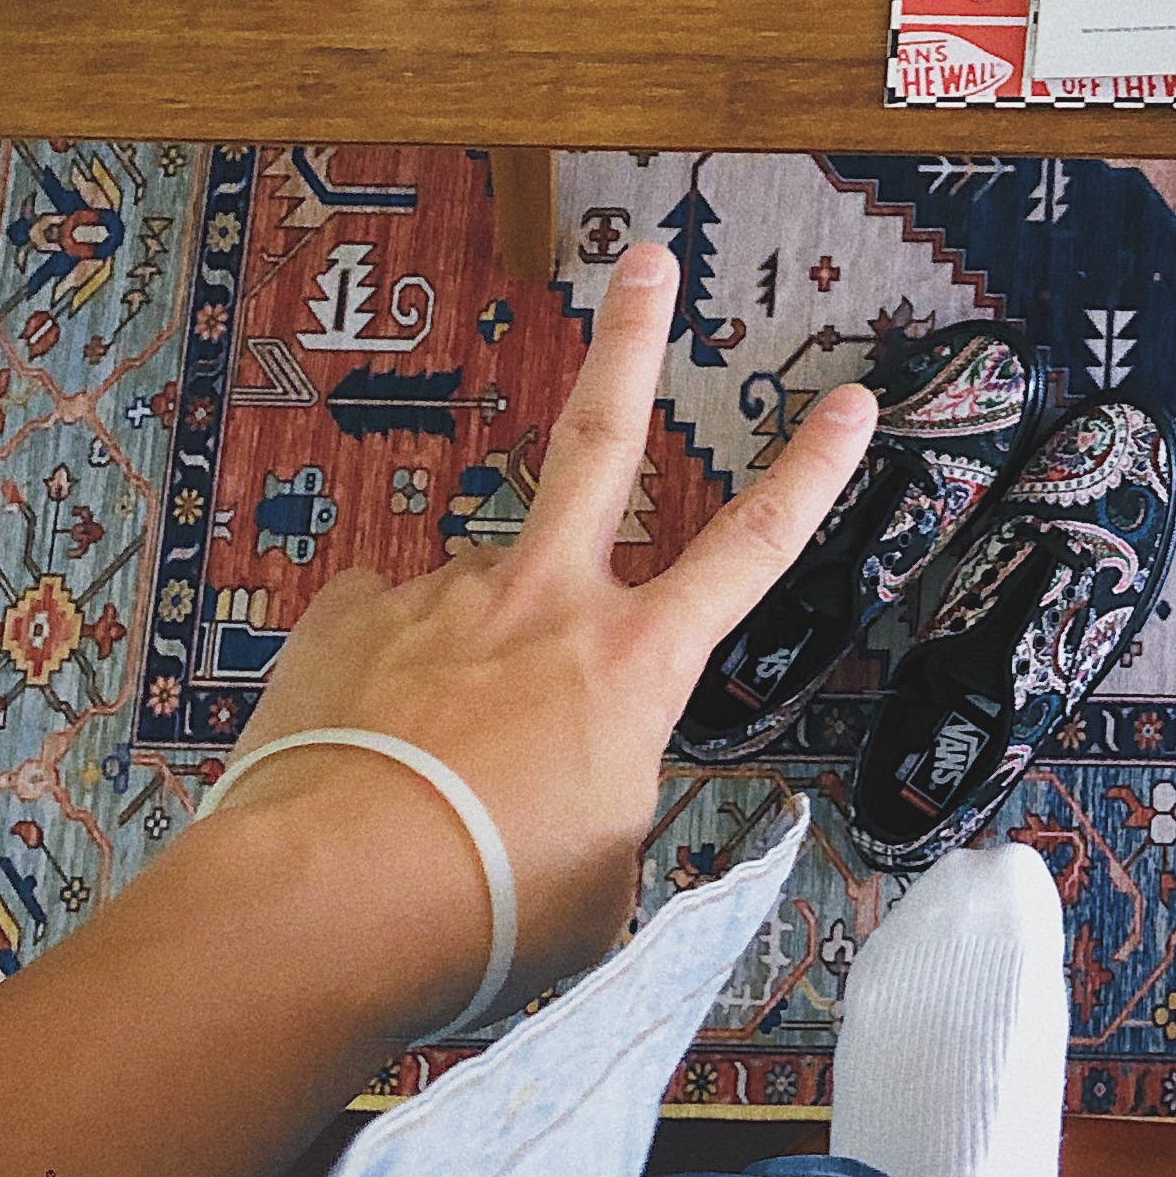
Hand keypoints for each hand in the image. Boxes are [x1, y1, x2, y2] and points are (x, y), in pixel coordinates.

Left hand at [215, 245, 876, 1010]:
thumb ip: (607, 812)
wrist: (324, 901)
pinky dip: (389, 677)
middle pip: (601, 438)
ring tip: (433, 762)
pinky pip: (387, 632)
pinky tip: (368, 743)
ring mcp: (441, 596)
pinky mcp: (347, 616)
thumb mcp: (598, 886)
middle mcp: (544, 602)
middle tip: (648, 260)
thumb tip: (578, 797)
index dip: (811, 473)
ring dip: (472, 658)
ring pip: (479, 596)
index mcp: (632, 667)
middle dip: (632, 340)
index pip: (751, 551)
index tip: (851, 400)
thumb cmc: (482, 915)